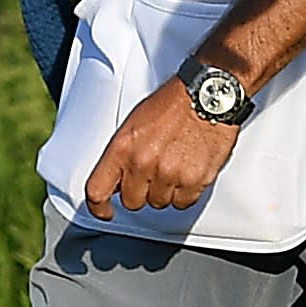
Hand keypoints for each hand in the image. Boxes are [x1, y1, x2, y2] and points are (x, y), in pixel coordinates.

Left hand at [80, 71, 240, 217]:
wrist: (207, 95)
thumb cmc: (173, 104)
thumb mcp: (135, 123)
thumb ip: (123, 154)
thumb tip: (118, 178)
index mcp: (123, 147)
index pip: (98, 190)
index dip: (99, 207)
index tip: (105, 211)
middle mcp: (143, 163)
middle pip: (132, 201)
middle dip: (141, 191)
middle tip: (152, 173)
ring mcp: (168, 174)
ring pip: (160, 203)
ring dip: (165, 190)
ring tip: (174, 164)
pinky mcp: (193, 181)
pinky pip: (183, 202)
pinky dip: (186, 192)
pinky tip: (188, 170)